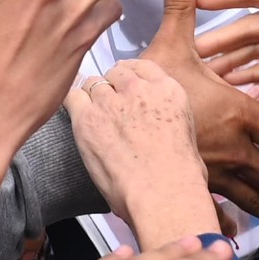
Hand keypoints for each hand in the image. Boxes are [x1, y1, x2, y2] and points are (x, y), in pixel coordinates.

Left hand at [66, 59, 216, 244]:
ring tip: (95, 117)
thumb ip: (166, 118)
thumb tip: (155, 126)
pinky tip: (78, 118)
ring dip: (92, 97)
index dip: (130, 75)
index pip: (142, 66)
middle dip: (111, 87)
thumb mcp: (186, 135)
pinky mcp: (88, 118)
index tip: (125, 83)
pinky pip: (72, 98)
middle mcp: (139, 89)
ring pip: (93, 83)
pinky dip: (73, 105)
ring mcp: (111, 101)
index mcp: (168, 90)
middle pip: (115, 73)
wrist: (165, 194)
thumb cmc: (179, 179)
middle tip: (109, 106)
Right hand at [136, 0, 258, 224]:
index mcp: (239, 114)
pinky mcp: (190, 185)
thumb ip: (182, 10)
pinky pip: (215, 207)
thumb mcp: (168, 45)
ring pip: (252, 196)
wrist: (112, 126)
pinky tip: (233, 232)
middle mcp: (233, 148)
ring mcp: (212, 172)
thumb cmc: (145, 86)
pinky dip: (225, 220)